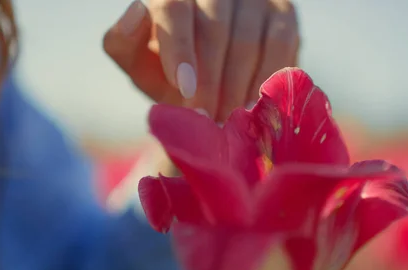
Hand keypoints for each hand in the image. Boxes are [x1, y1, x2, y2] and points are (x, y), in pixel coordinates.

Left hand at [103, 0, 298, 121]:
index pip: (175, 6)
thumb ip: (124, 40)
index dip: (180, 47)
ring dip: (236, 88)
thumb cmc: (166, 67)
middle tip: (206, 118)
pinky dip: (264, 82)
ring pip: (247, 41)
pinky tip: (251, 107)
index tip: (185, 89)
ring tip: (226, 120)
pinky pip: (279, 47)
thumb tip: (137, 11)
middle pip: (215, 28)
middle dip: (210, 80)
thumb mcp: (136, 59)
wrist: (207, 77)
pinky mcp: (283, 13)